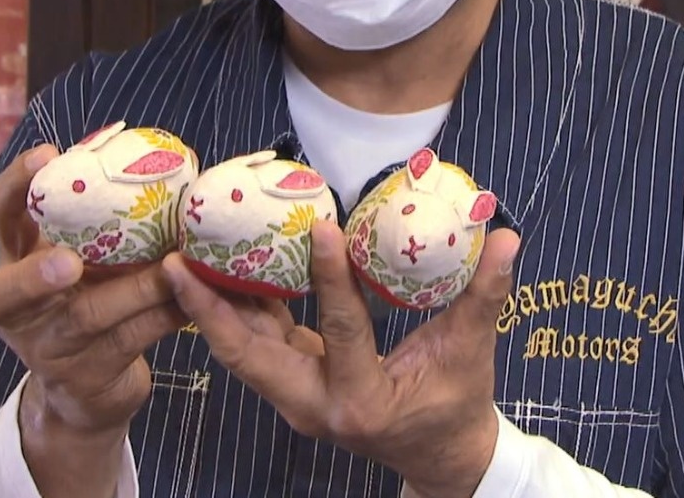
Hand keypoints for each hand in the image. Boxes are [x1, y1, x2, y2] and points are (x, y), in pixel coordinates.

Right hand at [0, 144, 187, 495]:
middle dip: (35, 278)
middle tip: (68, 263)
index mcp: (13, 262)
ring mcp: (49, 348)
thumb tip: (146, 155)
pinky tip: (194, 298)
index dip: (14, 186)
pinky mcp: (88, 377)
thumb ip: (92, 221)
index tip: (46, 155)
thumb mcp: (75, 260)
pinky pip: (133, 340)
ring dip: (135, 289)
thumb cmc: (83, 301)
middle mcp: (18, 309)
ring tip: (171, 268)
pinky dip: (166, 315)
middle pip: (3, 294)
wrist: (86, 392)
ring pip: (88, 317)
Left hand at [161, 220, 520, 497]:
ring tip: (178, 255)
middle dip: (209, 308)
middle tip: (177, 259)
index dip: (331, 279)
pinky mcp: (289, 385)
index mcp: (363, 402)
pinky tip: (217, 266)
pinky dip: (232, 309)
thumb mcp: (471, 353)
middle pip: (248, 356)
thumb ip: (484, 296)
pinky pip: (253, 345)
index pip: (342, 332)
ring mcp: (295, 400)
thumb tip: (506, 237)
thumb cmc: (455, 404)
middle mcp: (314, 407)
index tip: (319, 226)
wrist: (438, 456)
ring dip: (208, 307)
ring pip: (239, 351)